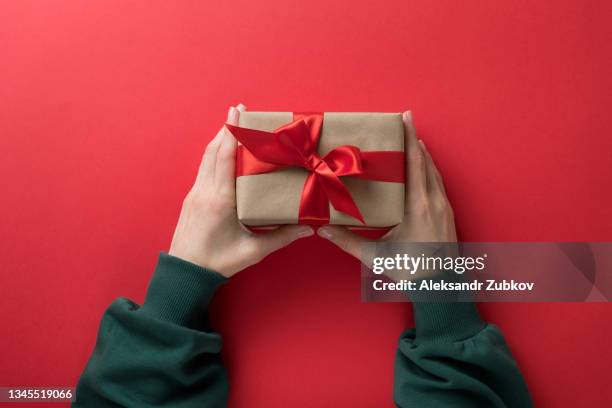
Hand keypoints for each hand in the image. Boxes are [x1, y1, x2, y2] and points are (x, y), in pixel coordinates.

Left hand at [169, 105, 313, 276]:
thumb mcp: (253, 251)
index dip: (232, 132)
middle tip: (240, 109)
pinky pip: (203, 168)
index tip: (238, 111)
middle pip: (213, 150)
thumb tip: (308, 227)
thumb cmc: (218, 262)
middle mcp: (205, 191)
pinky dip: (213, 153)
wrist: (185, 273)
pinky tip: (222, 151)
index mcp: (221, 200)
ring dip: (218, 138)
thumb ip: (281, 237)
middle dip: (226, 127)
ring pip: (205, 157)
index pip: (224, 156)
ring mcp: (195, 193)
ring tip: (232, 124)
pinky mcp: (192, 198)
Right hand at [317, 111, 456, 259]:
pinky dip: (431, 171)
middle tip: (405, 122)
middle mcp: (434, 202)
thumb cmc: (410, 270)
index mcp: (417, 206)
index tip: (406, 117)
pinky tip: (425, 170)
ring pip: (435, 172)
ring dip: (424, 155)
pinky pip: (440, 185)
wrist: (442, 287)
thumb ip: (347, 242)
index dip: (409, 138)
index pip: (415, 163)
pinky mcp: (449, 215)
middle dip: (415, 140)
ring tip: (413, 141)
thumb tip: (322, 230)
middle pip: (426, 162)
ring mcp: (445, 208)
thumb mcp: (376, 257)